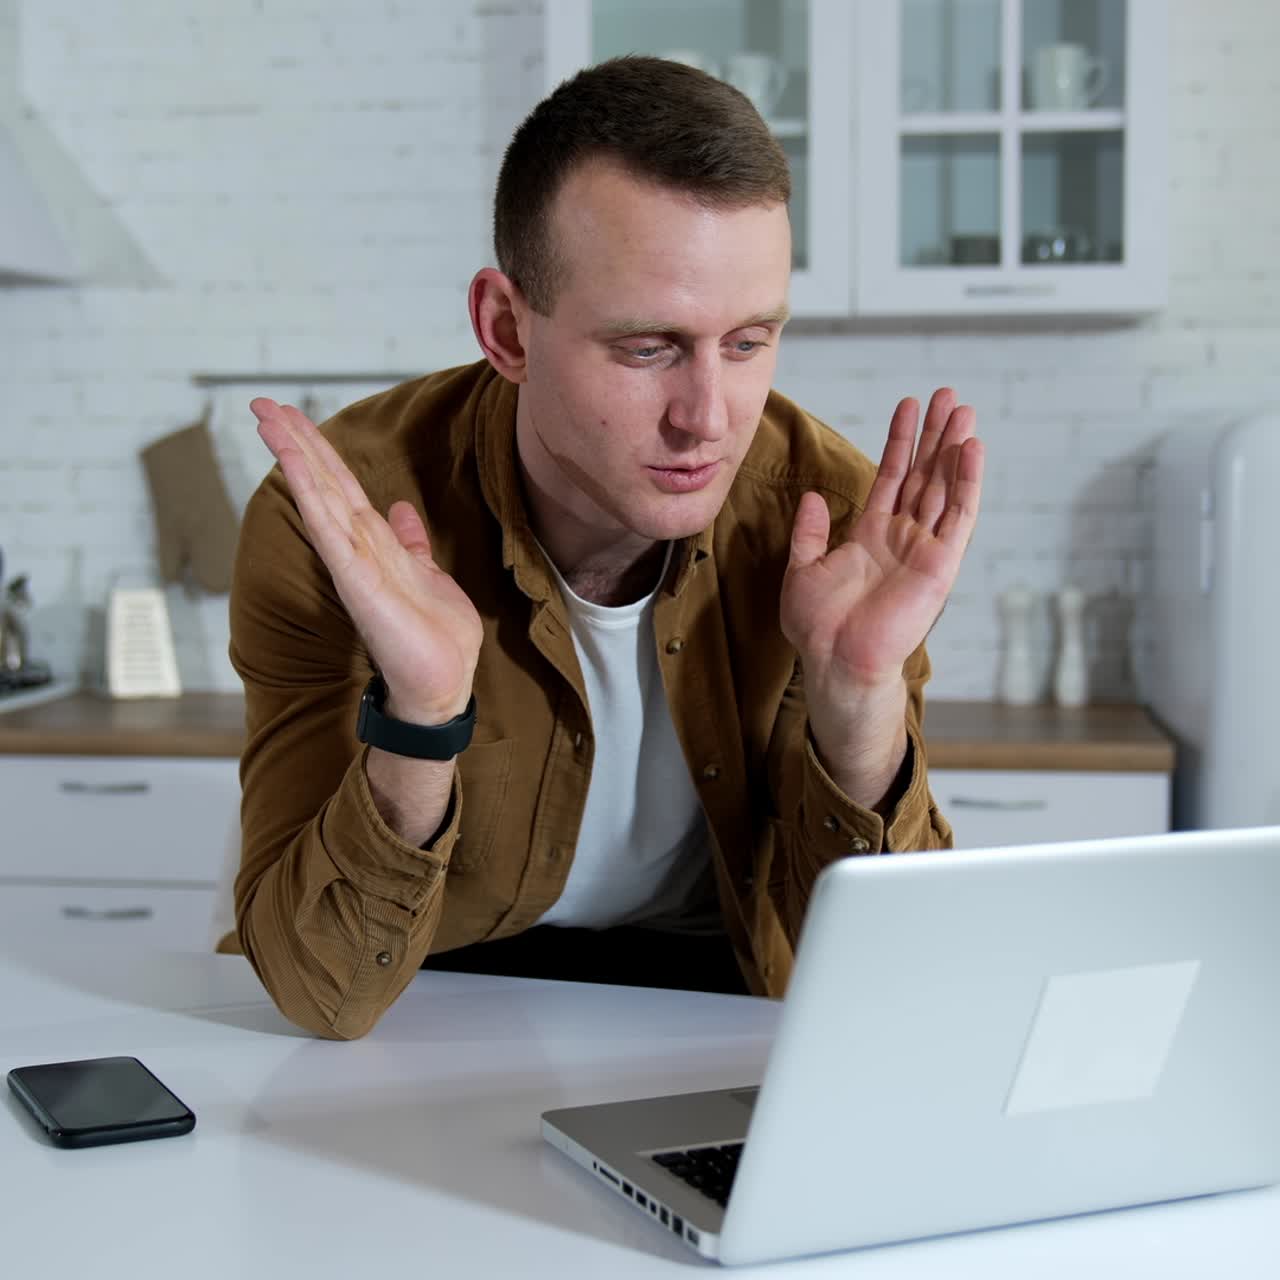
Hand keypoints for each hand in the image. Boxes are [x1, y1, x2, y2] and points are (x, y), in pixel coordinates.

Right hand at [251, 398, 482, 723]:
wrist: (442, 683)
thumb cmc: (434, 637)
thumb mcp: (427, 575)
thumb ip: (410, 543)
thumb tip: (401, 511)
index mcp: (375, 543)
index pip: (342, 485)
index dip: (319, 449)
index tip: (293, 414)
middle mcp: (358, 548)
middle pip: (323, 481)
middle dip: (296, 440)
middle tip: (262, 402)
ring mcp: (353, 563)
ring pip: (319, 497)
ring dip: (294, 455)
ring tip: (267, 418)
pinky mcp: (356, 581)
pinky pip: (329, 529)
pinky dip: (311, 495)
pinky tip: (293, 465)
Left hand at [780, 390, 982, 787]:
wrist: (836, 661)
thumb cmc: (819, 627)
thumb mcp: (802, 569)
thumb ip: (809, 532)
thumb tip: (812, 496)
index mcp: (871, 534)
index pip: (891, 476)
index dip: (901, 440)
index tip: (909, 405)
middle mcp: (902, 537)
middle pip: (925, 474)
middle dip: (935, 434)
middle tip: (949, 394)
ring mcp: (924, 548)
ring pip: (944, 487)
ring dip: (954, 448)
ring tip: (964, 410)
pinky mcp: (941, 564)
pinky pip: (958, 517)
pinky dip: (967, 483)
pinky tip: (972, 450)